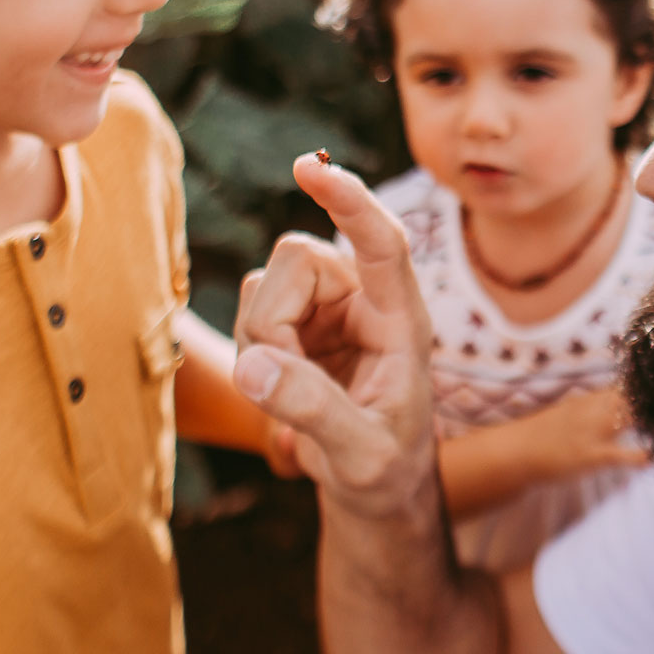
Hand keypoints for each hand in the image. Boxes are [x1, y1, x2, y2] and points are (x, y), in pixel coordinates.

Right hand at [231, 154, 437, 519]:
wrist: (375, 486)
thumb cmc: (385, 471)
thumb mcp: (362, 455)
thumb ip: (313, 410)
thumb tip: (254, 364)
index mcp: (403, 319)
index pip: (383, 244)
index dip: (351, 202)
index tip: (311, 168)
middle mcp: (365, 299)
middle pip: (296, 258)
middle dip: (272, 322)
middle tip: (283, 386)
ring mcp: (327, 306)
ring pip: (264, 283)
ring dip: (261, 340)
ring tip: (293, 396)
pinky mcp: (297, 320)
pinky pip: (250, 308)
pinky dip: (251, 351)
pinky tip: (281, 387)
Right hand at [519, 388, 649, 481]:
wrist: (517, 451)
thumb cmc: (546, 435)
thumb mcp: (573, 412)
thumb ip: (598, 406)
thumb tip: (624, 399)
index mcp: (591, 399)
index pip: (628, 384)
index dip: (652, 384)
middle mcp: (593, 410)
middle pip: (633, 397)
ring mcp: (590, 432)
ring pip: (628, 418)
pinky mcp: (588, 456)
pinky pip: (617, 454)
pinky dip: (638, 456)